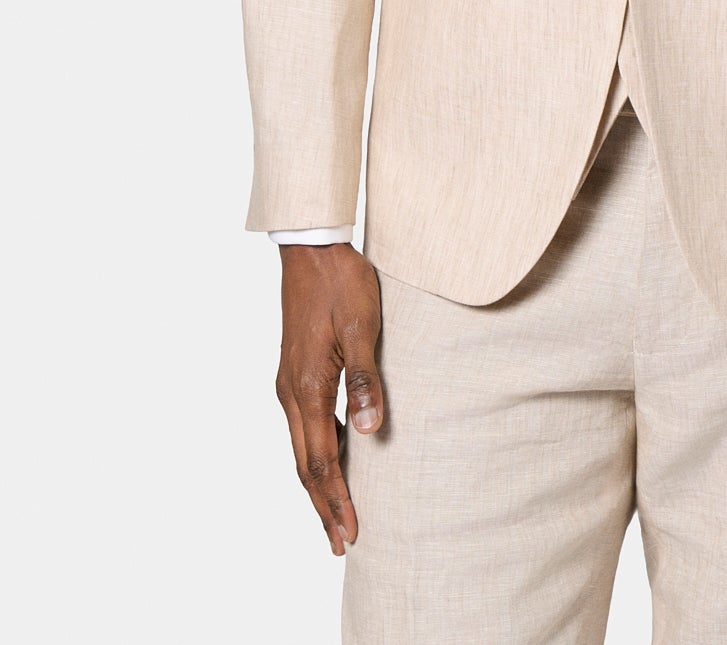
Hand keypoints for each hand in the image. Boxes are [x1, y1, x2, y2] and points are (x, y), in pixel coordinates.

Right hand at [276, 243, 384, 554]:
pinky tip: (333, 459)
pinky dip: (315, 454)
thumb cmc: (341, 284)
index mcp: (306, 388)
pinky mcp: (293, 372)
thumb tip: (370, 431)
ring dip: (318, 484)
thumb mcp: (361, 327)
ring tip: (336, 514)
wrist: (312, 249)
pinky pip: (303, 427)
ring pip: (301, 448)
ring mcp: (288, 383)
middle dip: (323, 506)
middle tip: (341, 544)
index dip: (335, 501)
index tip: (350, 535)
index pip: (321, 461)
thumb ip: (365, 379)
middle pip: (305, 465)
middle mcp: (290, 393)